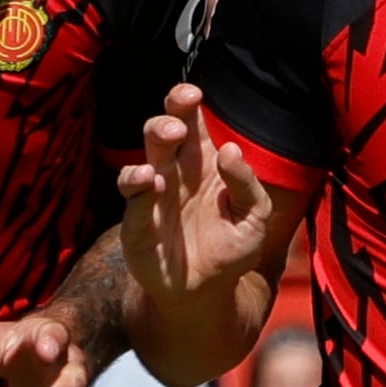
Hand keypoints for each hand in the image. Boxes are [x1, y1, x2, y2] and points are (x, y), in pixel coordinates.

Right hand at [116, 85, 277, 309]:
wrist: (208, 293)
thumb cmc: (231, 248)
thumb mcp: (253, 217)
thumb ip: (247, 185)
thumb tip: (230, 150)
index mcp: (202, 162)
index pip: (189, 121)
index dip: (185, 101)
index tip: (193, 93)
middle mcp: (174, 172)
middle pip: (162, 131)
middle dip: (167, 118)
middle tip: (178, 124)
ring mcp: (152, 196)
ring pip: (143, 158)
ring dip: (151, 145)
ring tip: (167, 139)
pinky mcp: (137, 222)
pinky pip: (132, 197)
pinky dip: (137, 185)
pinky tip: (150, 180)